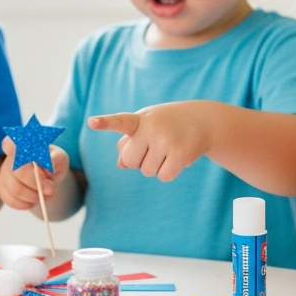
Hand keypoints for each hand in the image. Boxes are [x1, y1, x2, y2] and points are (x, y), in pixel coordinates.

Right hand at [0, 138, 69, 210]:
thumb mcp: (60, 159)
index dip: (12, 148)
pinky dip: (26, 204)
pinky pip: (11, 200)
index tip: (25, 154)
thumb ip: (56, 159)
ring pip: (16, 189)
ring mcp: (4, 173)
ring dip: (34, 196)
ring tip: (45, 195)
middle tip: (50, 189)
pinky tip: (34, 200)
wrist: (47, 178)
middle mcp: (10, 158)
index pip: (10, 143)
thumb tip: (50, 162)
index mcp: (23, 145)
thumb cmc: (52, 164)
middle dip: (37, 184)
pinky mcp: (3, 188)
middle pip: (18, 172)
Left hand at [88, 102, 212, 181]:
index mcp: (140, 119)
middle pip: (130, 161)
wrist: (204, 119)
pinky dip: (169, 172)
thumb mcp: (146, 125)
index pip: (119, 121)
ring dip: (155, 166)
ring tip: (169, 149)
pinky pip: (163, 177)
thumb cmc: (168, 123)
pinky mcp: (180, 154)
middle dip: (139, 160)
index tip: (91, 122)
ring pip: (147, 171)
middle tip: (155, 146)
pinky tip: (177, 157)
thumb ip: (129, 142)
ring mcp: (166, 140)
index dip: (105, 123)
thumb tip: (121, 164)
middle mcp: (152, 128)